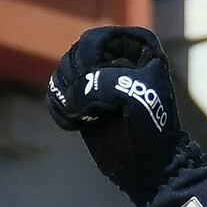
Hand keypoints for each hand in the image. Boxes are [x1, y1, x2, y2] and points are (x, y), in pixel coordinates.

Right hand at [46, 26, 189, 197]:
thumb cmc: (152, 129)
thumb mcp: (137, 96)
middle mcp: (114, 55)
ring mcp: (96, 76)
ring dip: (67, 94)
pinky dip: (59, 106)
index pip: (96, 40)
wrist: (149, 166)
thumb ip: (105, 82)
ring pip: (63, 69)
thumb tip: (74, 92)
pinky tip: (74, 122)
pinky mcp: (81, 97)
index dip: (93, 63)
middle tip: (92, 107)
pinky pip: (55, 89)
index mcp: (136, 46)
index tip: (105, 91)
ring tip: (85, 116)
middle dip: (78, 80)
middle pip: (76, 53)